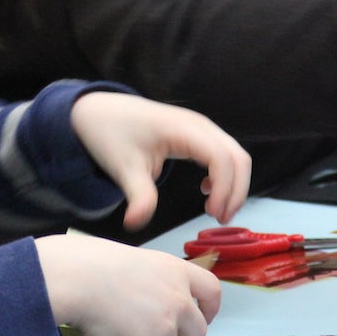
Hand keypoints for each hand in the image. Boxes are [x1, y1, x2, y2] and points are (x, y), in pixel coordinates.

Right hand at [36, 233, 219, 335]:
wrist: (74, 279)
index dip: (209, 308)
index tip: (202, 316)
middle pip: (197, 331)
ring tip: (115, 331)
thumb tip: (148, 302)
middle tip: (150, 333)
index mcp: (175, 271)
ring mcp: (164, 327)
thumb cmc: (90, 262)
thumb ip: (153, 282)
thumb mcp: (134, 261)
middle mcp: (177, 300)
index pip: (212, 291)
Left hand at [70, 92, 250, 229]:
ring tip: (216, 211)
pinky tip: (206, 191)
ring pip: (234, 155)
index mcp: (183, 129)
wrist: (98, 111)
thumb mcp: (123, 168)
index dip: (225, 189)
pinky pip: (222, 153)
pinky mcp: (195, 133)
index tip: (211, 214)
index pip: (222, 158)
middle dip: (236, 190)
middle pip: (238, 157)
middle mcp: (199, 125)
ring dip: (233, 184)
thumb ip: (138, 197)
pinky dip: (224, 175)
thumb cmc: (111, 134)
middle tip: (220, 218)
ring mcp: (199, 127)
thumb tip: (135, 224)